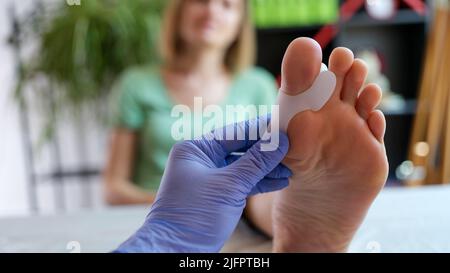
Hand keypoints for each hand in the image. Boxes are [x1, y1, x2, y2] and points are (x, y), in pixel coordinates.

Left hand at [114, 116, 290, 251]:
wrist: (176, 250)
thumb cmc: (195, 214)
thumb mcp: (230, 185)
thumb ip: (256, 162)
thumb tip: (280, 141)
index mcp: (195, 149)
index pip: (234, 133)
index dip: (260, 129)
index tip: (281, 122)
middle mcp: (201, 160)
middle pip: (240, 149)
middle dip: (266, 151)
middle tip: (292, 145)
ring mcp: (209, 177)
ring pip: (243, 168)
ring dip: (266, 169)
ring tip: (291, 168)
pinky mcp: (217, 195)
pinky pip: (242, 183)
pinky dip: (259, 183)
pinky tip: (280, 181)